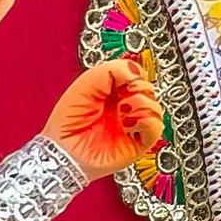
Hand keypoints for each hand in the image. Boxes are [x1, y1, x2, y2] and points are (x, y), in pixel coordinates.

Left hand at [41, 57, 166, 179]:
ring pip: (154, 105)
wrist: (65, 150)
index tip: (126, 75)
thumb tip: (135, 71)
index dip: (133, 71)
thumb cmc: (68, 121)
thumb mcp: (85, 84)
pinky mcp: (138, 141)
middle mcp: (124, 105)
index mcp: (112, 90)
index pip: (135, 72)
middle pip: (147, 87)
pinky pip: (155, 126)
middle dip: (137, 87)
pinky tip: (128, 122)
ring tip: (123, 110)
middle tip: (123, 93)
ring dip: (140, 103)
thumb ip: (110, 70)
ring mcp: (132, 123)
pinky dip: (145, 120)